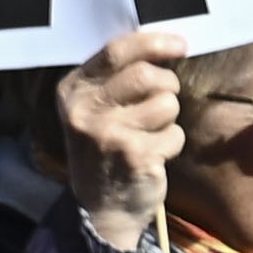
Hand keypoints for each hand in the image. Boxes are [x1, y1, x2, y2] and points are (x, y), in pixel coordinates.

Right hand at [53, 26, 197, 252]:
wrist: (101, 209)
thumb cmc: (106, 148)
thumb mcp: (95, 109)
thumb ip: (118, 77)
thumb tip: (165, 44)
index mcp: (73, 91)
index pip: (116, 51)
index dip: (153, 42)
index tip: (180, 44)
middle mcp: (84, 111)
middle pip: (147, 75)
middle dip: (167, 85)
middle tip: (163, 100)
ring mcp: (108, 134)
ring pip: (166, 103)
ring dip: (169, 118)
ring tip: (149, 135)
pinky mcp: (134, 156)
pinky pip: (175, 134)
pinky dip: (171, 144)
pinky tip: (151, 157)